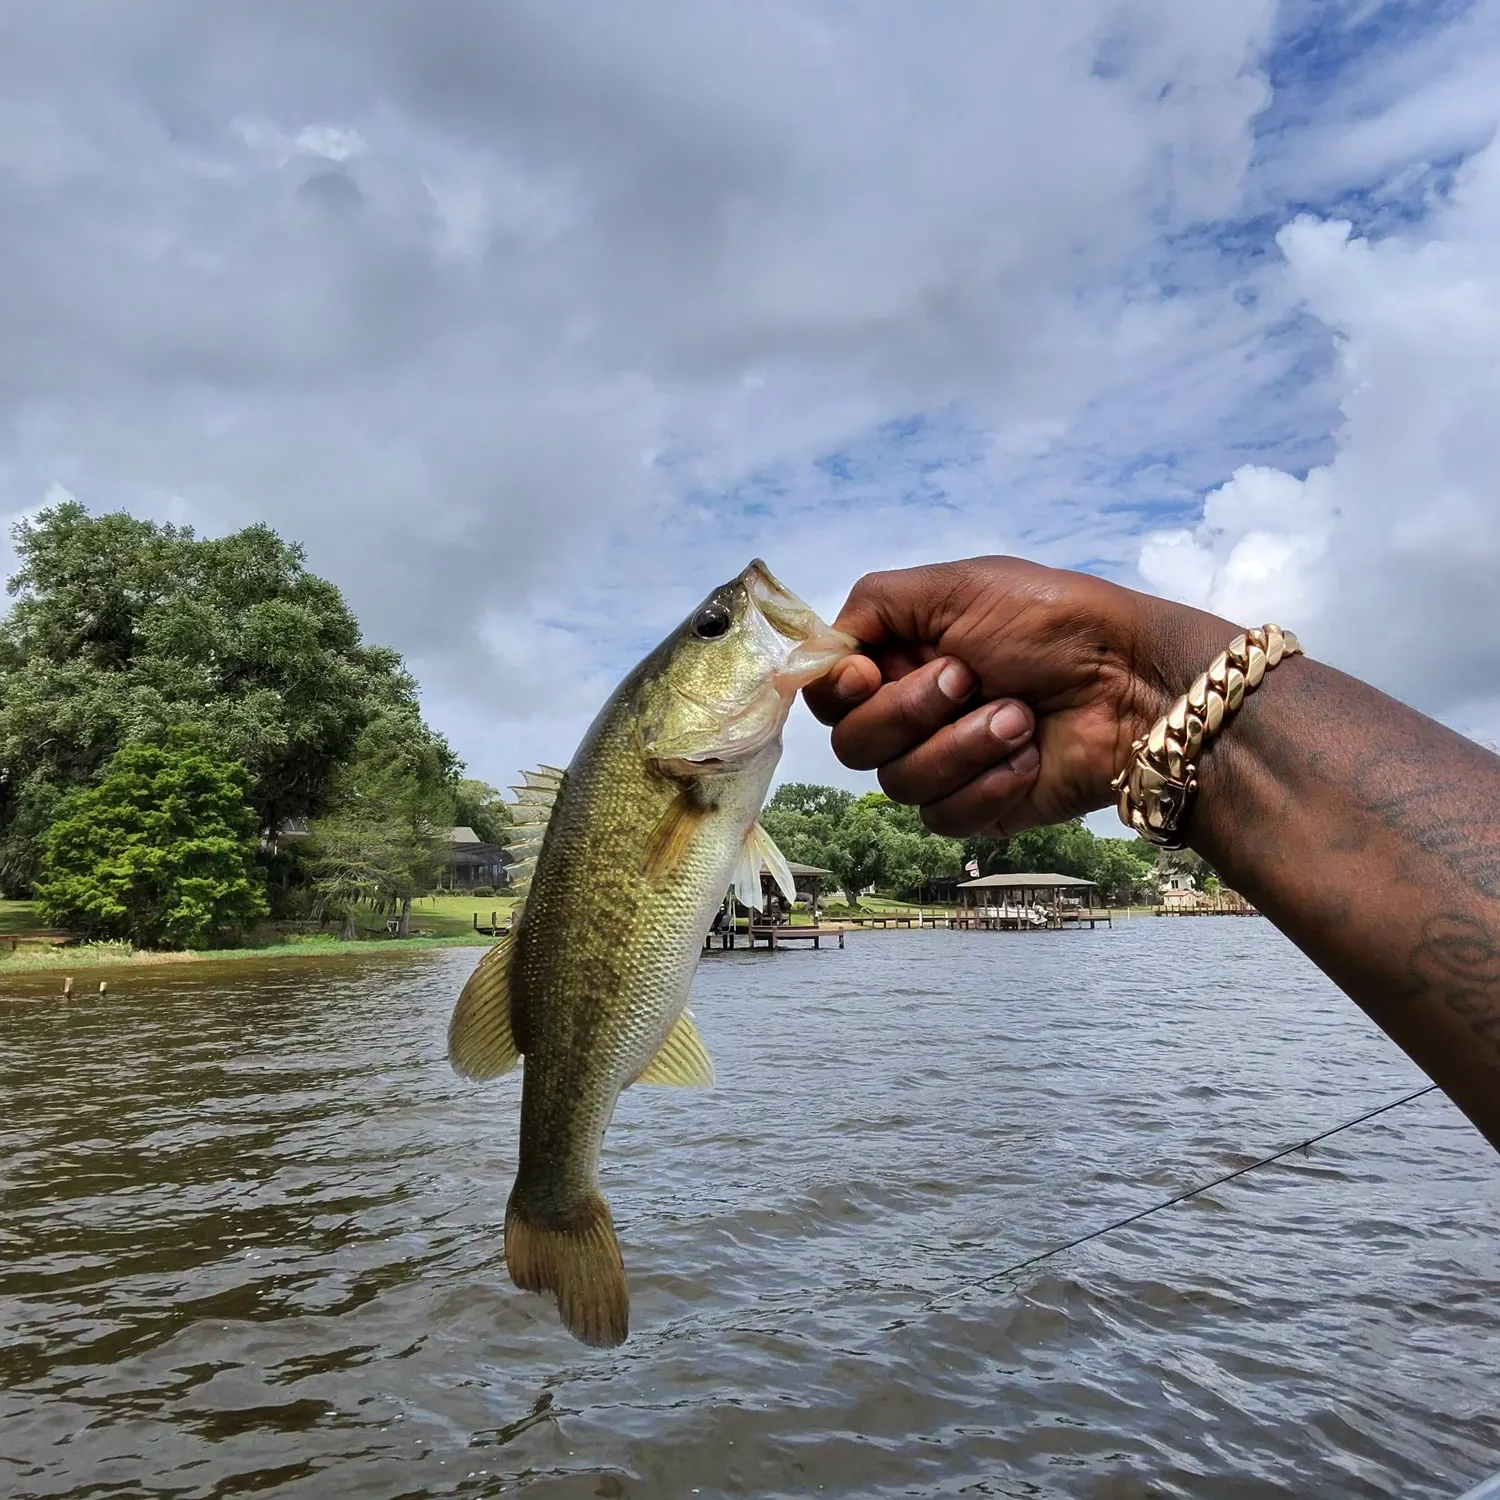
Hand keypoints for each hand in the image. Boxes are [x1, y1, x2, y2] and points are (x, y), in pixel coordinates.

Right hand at [804, 556, 1232, 836]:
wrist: (1133, 684)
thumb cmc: (1052, 622)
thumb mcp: (955, 586)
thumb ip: (871, 606)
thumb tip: (817, 652)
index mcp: (901, 657)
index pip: (827, 693)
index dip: (838, 690)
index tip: (869, 673)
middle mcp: (913, 713)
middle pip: (851, 744)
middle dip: (910, 712)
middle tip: (970, 677)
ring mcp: (943, 764)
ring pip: (896, 783)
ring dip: (960, 745)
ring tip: (1019, 716)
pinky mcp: (977, 809)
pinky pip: (943, 817)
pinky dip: (987, 783)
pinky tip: (1029, 755)